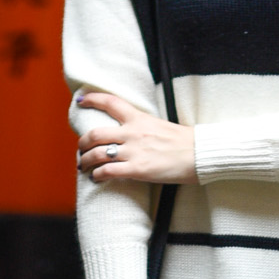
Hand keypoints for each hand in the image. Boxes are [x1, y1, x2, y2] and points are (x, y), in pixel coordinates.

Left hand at [76, 91, 196, 184]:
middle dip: (82, 143)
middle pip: (95, 133)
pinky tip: (96, 178)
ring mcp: (134, 151)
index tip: (80, 100)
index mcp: (139, 118)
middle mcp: (133, 132)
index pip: (111, 102)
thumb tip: (127, 133)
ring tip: (83, 167)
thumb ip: (140, 127)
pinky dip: (97, 175)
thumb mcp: (158, 125)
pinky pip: (108, 171)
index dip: (93, 99)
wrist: (198, 153)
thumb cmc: (182, 141)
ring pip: (97, 154)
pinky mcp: (137, 169)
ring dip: (85, 161)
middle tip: (81, 150)